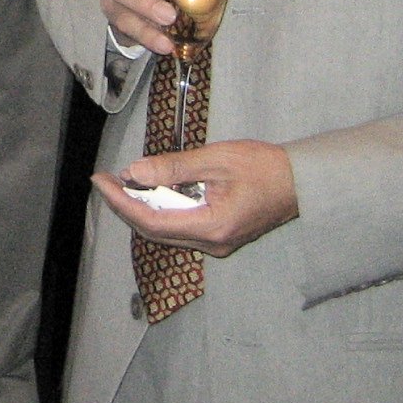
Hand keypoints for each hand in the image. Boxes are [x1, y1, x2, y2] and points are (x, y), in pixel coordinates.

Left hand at [94, 140, 298, 255]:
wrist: (301, 182)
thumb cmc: (263, 166)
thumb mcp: (215, 159)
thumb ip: (174, 168)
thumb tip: (133, 172)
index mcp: (211, 227)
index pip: (152, 221)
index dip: (122, 202)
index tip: (101, 181)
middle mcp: (212, 244)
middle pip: (155, 231)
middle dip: (126, 205)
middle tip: (106, 179)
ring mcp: (216, 244)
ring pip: (166, 231)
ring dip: (141, 208)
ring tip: (122, 183)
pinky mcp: (219, 237)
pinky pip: (180, 227)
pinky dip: (160, 210)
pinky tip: (151, 191)